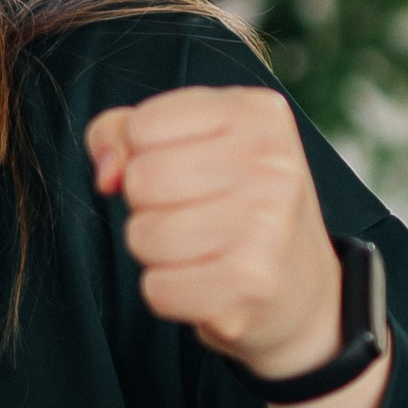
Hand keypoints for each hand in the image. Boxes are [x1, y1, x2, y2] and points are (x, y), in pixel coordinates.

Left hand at [85, 84, 388, 407]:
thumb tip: (106, 176)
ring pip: (144, 236)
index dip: (143, 156)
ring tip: (201, 250)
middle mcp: (273, 163)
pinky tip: (207, 284)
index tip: (184, 171)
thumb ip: (122, 135)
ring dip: (156, 254)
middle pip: (141, 181)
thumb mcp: (191, 145)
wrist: (301, 290)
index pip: (143, 125)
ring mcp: (268, 225)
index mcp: (257, 114)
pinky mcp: (253, 284)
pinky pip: (157, 289)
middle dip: (147, 206)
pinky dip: (168, 294)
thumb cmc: (231, 205)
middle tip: (191, 216)